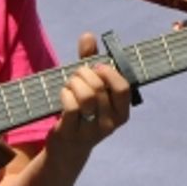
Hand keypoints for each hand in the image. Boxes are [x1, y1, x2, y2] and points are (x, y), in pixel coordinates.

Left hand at [51, 32, 131, 149]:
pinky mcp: (73, 133)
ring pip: (86, 96)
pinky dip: (65, 94)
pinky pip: (71, 106)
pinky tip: (64, 94)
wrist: (68, 149)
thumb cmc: (82, 113)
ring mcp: (92, 130)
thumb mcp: (90, 88)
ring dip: (74, 83)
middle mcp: (111, 123)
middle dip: (83, 73)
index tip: (96, 67)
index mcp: (122, 112)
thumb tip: (88, 36)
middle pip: (100, 87)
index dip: (108, 72)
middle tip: (76, 75)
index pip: (122, 87)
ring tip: (70, 84)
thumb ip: (90, 61)